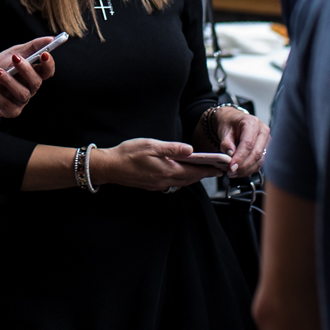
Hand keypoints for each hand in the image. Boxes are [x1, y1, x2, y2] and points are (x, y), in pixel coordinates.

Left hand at [0, 36, 57, 117]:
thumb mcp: (12, 53)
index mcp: (33, 74)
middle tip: (15, 59)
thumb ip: (31, 47)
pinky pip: (7, 104)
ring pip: (22, 93)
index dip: (48, 64)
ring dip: (9, 81)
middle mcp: (30, 89)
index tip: (44, 54)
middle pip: (36, 82)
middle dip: (26, 70)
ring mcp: (21, 101)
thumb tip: (50, 38)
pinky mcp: (10, 111)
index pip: (48, 71)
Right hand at [88, 138, 212, 192]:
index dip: (208, 170)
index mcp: (167, 170)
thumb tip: (190, 149)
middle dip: (203, 175)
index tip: (220, 168)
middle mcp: (165, 181)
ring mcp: (158, 185)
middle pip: (190, 179)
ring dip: (193, 177)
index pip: (194, 172)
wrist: (109, 167)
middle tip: (216, 169)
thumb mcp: (151, 145)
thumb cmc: (128, 153)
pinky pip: (172, 184)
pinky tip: (182, 172)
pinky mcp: (152, 185)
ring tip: (203, 170)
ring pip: (181, 183)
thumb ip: (172, 148)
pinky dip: (181, 179)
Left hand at [211, 108, 270, 175]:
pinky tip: (239, 172)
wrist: (234, 120)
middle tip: (231, 172)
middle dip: (243, 166)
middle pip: (256, 153)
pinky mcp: (265, 149)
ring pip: (259, 160)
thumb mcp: (224, 130)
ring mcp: (266, 141)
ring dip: (246, 170)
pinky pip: (259, 162)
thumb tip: (230, 155)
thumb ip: (226, 143)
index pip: (248, 143)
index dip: (240, 157)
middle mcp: (263, 131)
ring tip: (233, 173)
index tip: (231, 166)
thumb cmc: (229, 124)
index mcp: (252, 123)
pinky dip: (249, 169)